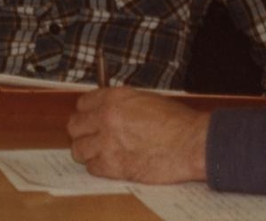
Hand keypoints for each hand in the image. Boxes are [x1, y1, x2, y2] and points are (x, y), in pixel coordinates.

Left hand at [67, 88, 208, 183]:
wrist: (191, 143)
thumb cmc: (176, 121)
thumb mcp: (146, 100)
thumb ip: (122, 104)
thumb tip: (109, 109)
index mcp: (114, 98)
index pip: (82, 104)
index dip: (87, 112)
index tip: (91, 119)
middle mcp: (106, 117)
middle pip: (74, 126)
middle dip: (82, 132)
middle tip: (91, 137)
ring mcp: (107, 142)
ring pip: (78, 149)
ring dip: (88, 151)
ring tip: (99, 153)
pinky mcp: (113, 166)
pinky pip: (92, 167)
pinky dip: (99, 167)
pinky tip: (109, 164)